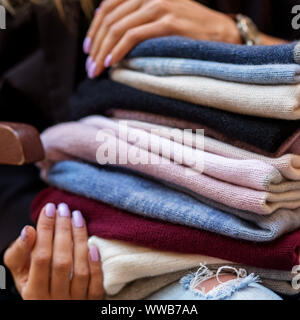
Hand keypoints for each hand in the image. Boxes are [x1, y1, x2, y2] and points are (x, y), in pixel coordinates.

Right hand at [4, 203, 103, 299]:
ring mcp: (74, 301)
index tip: (49, 208)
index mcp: (33, 293)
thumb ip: (20, 253)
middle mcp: (54, 300)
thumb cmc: (35, 283)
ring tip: (77, 216)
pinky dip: (95, 264)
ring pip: (80, 270)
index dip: (45, 230)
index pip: (40, 257)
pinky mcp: (91, 302)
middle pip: (61, 261)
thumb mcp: (21, 272)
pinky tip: (93, 244)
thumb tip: (28, 230)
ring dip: (80, 239)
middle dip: (63, 230)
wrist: (52, 305)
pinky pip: (96, 284)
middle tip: (63, 208)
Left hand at [83, 0, 240, 77]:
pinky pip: (134, 36)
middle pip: (110, 19)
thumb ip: (138, 20)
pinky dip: (119, 50)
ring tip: (96, 70)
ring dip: (103, 51)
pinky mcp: (168, 22)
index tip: (88, 50)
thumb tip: (112, 37)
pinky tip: (111, 63)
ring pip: (118, 28)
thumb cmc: (189, 31)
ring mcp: (159, 6)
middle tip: (89, 67)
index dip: (93, 29)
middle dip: (95, 45)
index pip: (108, 7)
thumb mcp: (160, 18)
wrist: (222, 34)